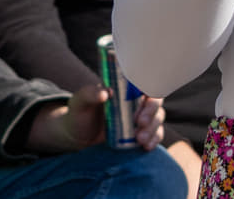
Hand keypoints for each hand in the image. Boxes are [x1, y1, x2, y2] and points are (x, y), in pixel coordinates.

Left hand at [26, 86, 165, 153]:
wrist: (76, 137)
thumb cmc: (78, 114)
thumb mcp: (79, 102)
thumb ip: (90, 94)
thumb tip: (106, 93)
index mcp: (126, 90)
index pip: (147, 86)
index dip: (150, 94)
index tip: (144, 104)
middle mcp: (137, 102)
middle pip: (155, 103)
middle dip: (152, 113)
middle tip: (140, 123)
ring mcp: (140, 118)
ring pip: (157, 119)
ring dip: (153, 129)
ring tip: (140, 139)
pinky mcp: (140, 134)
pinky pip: (155, 134)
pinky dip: (154, 139)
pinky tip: (147, 146)